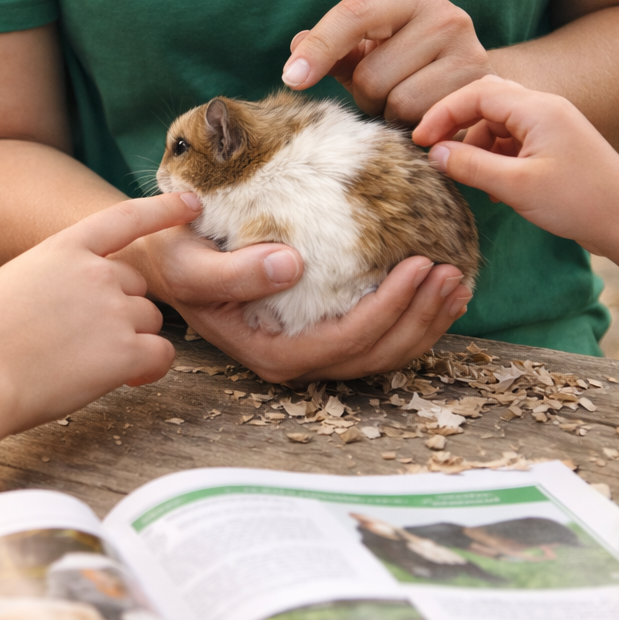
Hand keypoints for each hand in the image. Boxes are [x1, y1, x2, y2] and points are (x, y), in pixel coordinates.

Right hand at [0, 192, 201, 433]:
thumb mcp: (16, 282)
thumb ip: (56, 279)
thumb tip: (74, 303)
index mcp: (65, 248)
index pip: (124, 219)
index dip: (162, 210)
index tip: (191, 203)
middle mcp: (97, 272)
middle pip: (137, 287)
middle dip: (121, 312)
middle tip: (85, 342)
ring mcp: (114, 309)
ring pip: (149, 321)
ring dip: (130, 341)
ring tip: (88, 364)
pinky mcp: (126, 351)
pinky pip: (161, 354)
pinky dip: (148, 369)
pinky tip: (125, 379)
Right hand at [126, 228, 472, 382]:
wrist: (160, 261)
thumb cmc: (171, 258)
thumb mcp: (188, 262)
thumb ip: (234, 270)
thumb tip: (292, 266)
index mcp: (269, 352)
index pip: (342, 342)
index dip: (388, 309)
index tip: (417, 266)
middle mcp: (294, 361)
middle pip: (373, 355)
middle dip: (420, 317)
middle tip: (451, 271)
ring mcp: (309, 351)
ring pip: (383, 354)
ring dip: (426, 321)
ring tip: (457, 281)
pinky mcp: (319, 333)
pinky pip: (376, 338)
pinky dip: (412, 318)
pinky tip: (436, 291)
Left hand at [281, 0, 493, 123]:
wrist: (473, 88)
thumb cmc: (409, 67)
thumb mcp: (370, 52)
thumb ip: (334, 49)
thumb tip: (296, 44)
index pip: (356, 12)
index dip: (319, 47)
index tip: (291, 78)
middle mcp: (444, 15)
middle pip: (370, 74)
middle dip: (366, 95)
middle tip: (385, 92)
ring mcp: (467, 50)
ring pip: (395, 102)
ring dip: (390, 114)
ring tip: (408, 103)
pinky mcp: (478, 88)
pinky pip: (422, 121)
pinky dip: (414, 128)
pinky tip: (427, 117)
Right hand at [411, 75, 618, 257]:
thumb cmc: (580, 202)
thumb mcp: (516, 186)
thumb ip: (471, 166)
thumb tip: (434, 153)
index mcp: (538, 108)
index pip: (476, 93)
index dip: (443, 113)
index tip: (419, 141)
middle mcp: (546, 108)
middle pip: (487, 102)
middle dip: (457, 125)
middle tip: (434, 151)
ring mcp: (554, 127)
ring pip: (500, 124)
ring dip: (478, 146)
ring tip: (469, 178)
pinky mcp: (558, 147)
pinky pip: (517, 142)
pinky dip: (498, 159)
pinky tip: (497, 190)